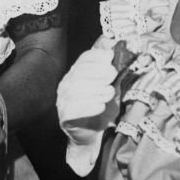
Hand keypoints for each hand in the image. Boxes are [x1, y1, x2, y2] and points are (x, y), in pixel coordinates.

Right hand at [57, 40, 119, 175]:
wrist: (94, 134)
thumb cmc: (103, 108)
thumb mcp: (111, 86)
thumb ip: (113, 67)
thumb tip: (116, 44)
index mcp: (77, 73)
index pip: (84, 58)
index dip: (97, 57)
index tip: (111, 59)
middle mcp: (67, 84)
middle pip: (80, 72)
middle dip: (98, 73)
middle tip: (112, 78)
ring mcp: (63, 100)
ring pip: (77, 90)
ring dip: (96, 90)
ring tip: (108, 94)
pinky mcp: (65, 116)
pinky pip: (74, 109)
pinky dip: (89, 106)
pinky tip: (100, 106)